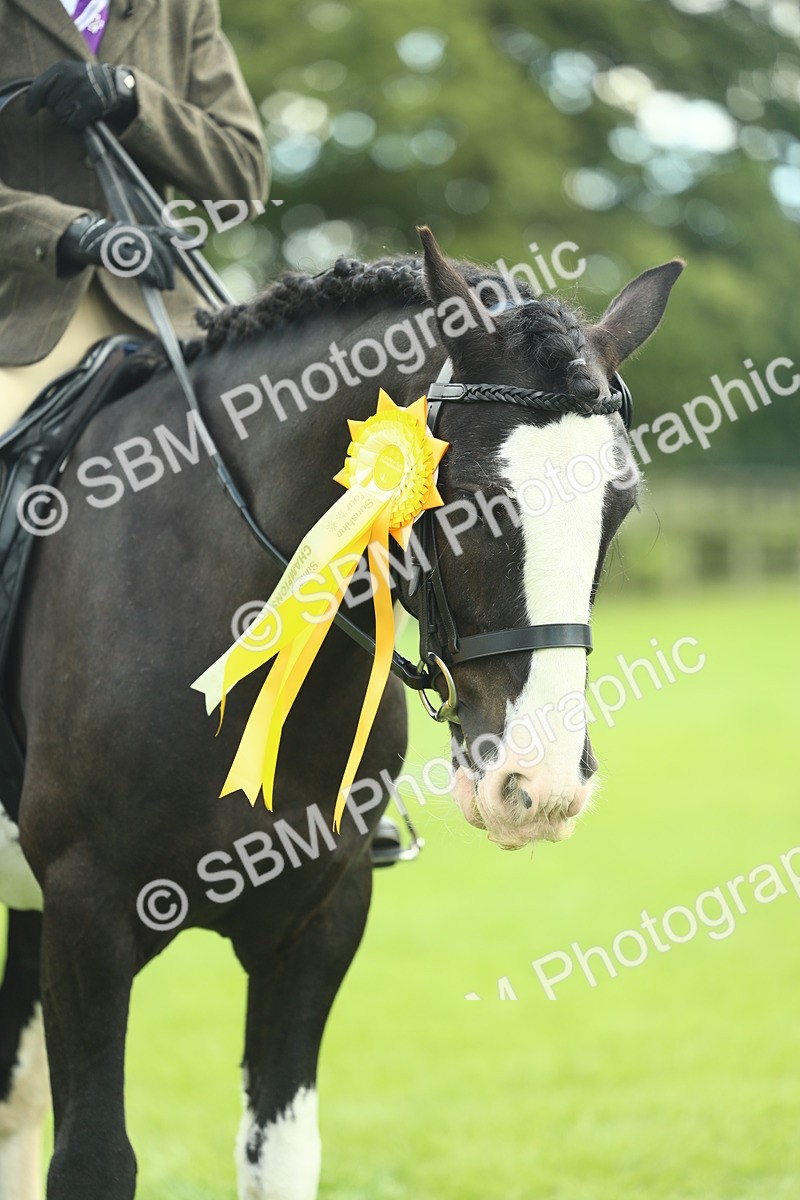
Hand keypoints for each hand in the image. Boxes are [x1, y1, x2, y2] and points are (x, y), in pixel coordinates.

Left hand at [27, 61, 136, 132]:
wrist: (113, 84)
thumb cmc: (85, 81)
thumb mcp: (68, 73)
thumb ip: (51, 83)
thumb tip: (34, 102)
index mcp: (62, 68)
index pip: (39, 87)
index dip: (32, 102)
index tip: (30, 111)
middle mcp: (72, 77)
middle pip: (50, 104)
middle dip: (56, 108)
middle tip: (67, 106)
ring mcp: (83, 91)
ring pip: (61, 115)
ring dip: (65, 118)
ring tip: (75, 111)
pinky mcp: (92, 106)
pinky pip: (72, 124)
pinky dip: (73, 126)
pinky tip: (79, 121)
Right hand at [57, 215, 184, 289]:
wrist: (78, 242)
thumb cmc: (106, 250)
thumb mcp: (128, 251)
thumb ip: (146, 259)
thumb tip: (162, 278)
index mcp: (140, 230)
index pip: (166, 233)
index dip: (184, 238)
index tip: (201, 245)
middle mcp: (134, 230)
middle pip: (159, 248)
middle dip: (168, 268)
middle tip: (171, 286)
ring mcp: (124, 237)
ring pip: (150, 253)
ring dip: (160, 273)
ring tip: (163, 287)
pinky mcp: (113, 248)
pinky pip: (136, 260)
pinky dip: (148, 272)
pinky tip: (153, 282)